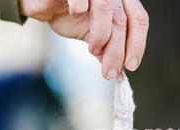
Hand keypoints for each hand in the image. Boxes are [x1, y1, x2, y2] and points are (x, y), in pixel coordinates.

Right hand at [19, 0, 148, 79]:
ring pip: (107, 8)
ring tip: (93, 49)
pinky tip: (75, 15)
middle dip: (117, 51)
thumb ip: (107, 50)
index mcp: (121, 1)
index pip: (138, 19)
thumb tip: (119, 72)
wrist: (40, 3)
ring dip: (101, 35)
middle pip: (123, 20)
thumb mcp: (92, 36)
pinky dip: (79, 9)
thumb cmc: (68, 15)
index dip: (137, 44)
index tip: (131, 66)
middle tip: (110, 72)